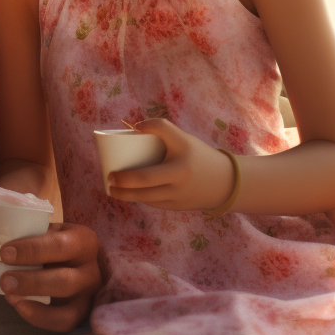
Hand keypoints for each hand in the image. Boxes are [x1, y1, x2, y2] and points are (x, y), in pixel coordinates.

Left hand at [0, 212, 100, 331]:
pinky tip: (19, 306)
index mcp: (83, 240)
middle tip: (4, 280)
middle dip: (31, 282)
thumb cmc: (47, 237)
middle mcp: (92, 270)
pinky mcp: (82, 313)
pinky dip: (41, 318)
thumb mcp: (39, 224)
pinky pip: (64, 323)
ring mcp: (89, 296)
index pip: (60, 245)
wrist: (68, 253)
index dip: (32, 250)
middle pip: (65, 281)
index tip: (4, 252)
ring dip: (36, 305)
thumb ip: (10, 221)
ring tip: (9, 296)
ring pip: (69, 309)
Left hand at [107, 118, 234, 211]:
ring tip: (113, 189)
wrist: (226, 181)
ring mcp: (178, 202)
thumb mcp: (182, 138)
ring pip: (147, 201)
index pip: (146, 177)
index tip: (111, 172)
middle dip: (121, 190)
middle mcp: (178, 189)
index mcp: (178, 171)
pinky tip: (131, 194)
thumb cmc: (199, 155)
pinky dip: (142, 199)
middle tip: (109, 181)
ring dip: (128, 197)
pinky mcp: (179, 209)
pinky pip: (155, 204)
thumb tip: (134, 125)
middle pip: (143, 193)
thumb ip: (160, 127)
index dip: (125, 177)